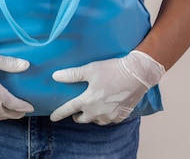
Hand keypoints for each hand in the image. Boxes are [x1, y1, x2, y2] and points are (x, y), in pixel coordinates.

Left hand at [50, 51, 164, 124]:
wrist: (137, 75)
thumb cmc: (112, 70)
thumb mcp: (90, 69)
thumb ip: (72, 75)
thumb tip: (55, 76)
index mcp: (87, 101)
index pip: (68, 109)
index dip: (59, 113)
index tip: (53, 117)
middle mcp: (97, 112)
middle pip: (82, 119)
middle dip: (77, 115)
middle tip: (77, 109)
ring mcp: (109, 116)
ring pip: (95, 120)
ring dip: (91, 115)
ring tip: (92, 107)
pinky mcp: (120, 116)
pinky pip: (108, 120)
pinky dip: (105, 115)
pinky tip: (106, 108)